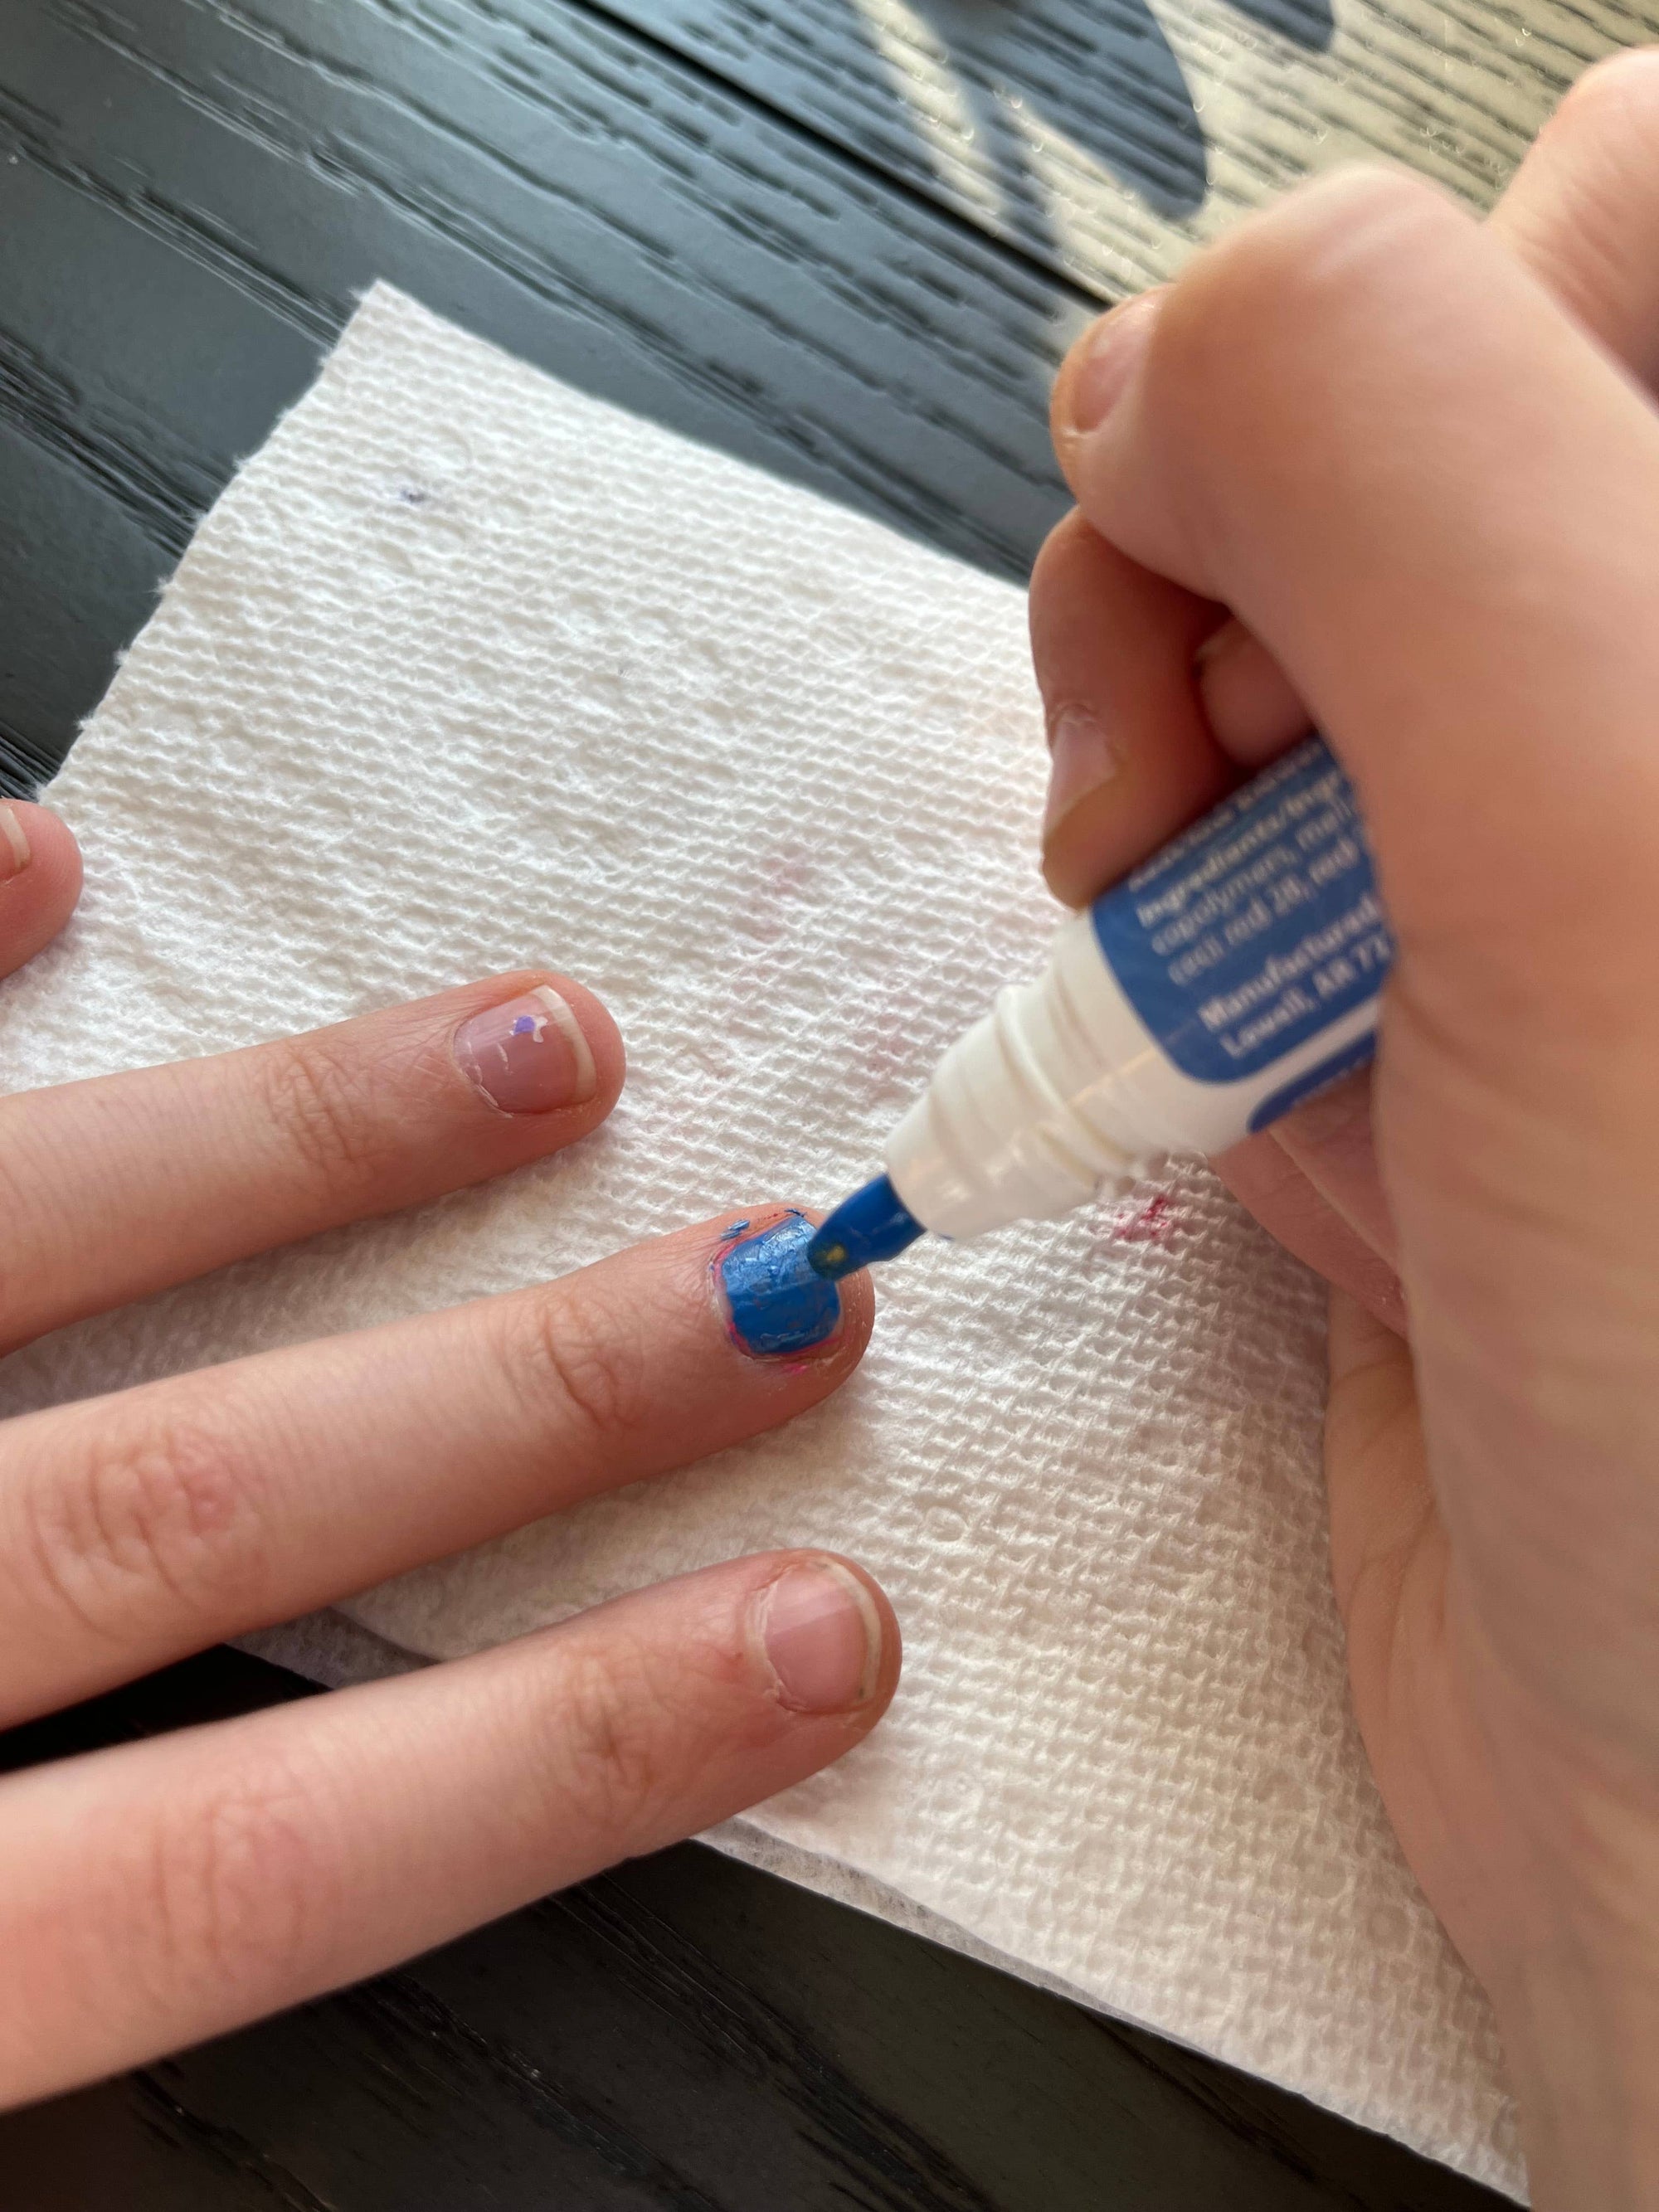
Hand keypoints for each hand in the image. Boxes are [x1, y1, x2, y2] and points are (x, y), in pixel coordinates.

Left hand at [0, 810, 894, 2107]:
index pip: (248, 1860)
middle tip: (775, 1297)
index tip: (810, 1645)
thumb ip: (33, 2019)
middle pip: (187, 1514)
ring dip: (288, 1146)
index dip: (552, 1756)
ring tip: (533, 1047)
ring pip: (9, 1246)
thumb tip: (242, 1904)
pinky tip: (41, 864)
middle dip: (516, 1403)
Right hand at [1029, 54, 1658, 2207]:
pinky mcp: (1455, 1026)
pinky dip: (1208, 1003)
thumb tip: (1166, 366)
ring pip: (1278, 660)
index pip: (1624, 200)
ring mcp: (1585, 874)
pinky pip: (1240, 896)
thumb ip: (1398, 448)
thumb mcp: (1631, 828)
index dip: (1435, 330)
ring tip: (1283, 1033)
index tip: (1345, 560)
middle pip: (1406, 412)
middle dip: (1253, 594)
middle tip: (1245, 796)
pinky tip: (1302, 1154)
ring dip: (1207, 834)